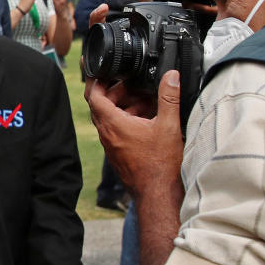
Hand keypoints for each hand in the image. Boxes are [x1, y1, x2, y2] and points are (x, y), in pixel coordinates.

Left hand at [84, 68, 183, 193]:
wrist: (157, 194)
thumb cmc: (160, 164)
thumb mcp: (168, 125)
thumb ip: (169, 97)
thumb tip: (170, 76)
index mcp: (113, 124)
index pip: (94, 95)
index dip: (97, 79)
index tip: (104, 70)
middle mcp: (107, 134)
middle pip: (102, 104)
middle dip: (117, 91)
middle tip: (134, 85)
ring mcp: (111, 144)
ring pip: (110, 117)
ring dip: (125, 105)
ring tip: (146, 101)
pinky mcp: (118, 152)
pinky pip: (117, 130)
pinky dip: (128, 119)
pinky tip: (147, 119)